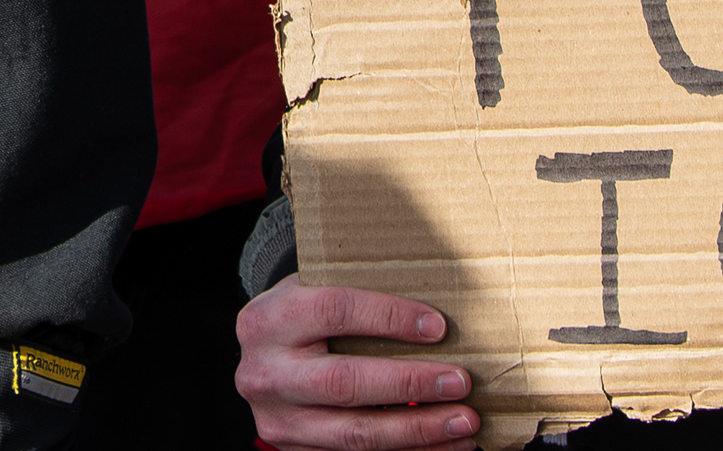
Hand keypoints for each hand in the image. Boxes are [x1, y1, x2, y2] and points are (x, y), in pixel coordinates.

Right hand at [235, 276, 474, 449]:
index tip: (438, 328)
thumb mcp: (310, 289)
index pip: (335, 312)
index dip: (389, 319)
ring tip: (464, 422)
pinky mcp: (296, 450)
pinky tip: (444, 443)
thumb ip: (355, 292)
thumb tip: (433, 308)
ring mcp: (280, 419)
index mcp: (270, 320)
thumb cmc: (300, 314)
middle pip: (346, 382)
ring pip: (356, 432)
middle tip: (460, 382)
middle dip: (410, 384)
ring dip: (418, 430)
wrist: (259, 356)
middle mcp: (268, 373)